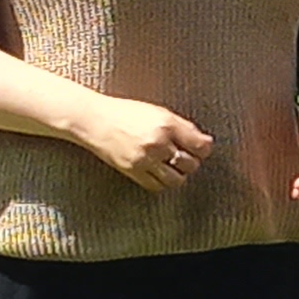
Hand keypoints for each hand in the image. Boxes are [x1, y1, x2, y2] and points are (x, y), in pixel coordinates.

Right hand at [81, 96, 212, 191]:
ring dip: (178, 175)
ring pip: (176, 180)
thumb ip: (183, 127)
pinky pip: (156, 186)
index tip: (200, 148)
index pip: (201, 146)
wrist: (94, 120)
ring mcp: (144, 159)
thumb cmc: (126, 113)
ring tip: (172, 166)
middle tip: (185, 157)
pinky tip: (159, 172)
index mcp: (167, 125)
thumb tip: (205, 142)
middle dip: (191, 162)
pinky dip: (162, 182)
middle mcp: (157, 143)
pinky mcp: (132, 171)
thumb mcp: (158, 112)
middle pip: (191, 165)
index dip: (204, 149)